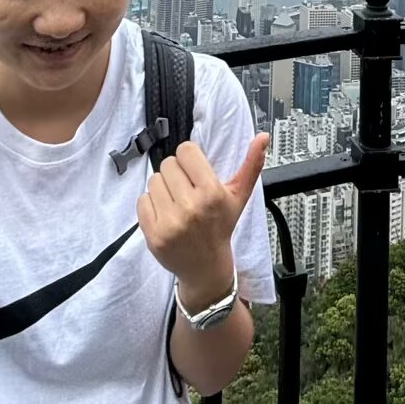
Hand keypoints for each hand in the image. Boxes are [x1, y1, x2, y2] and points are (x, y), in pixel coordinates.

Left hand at [135, 136, 269, 308]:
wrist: (206, 267)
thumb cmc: (221, 227)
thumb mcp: (239, 196)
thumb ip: (251, 164)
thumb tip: (262, 136)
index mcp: (212, 193)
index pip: (186, 150)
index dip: (190, 160)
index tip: (195, 173)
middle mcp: (191, 207)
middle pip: (168, 163)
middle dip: (177, 175)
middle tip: (186, 191)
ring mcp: (170, 222)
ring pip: (154, 180)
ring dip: (163, 189)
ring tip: (176, 204)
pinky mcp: (153, 234)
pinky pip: (142, 200)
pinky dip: (151, 205)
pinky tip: (165, 215)